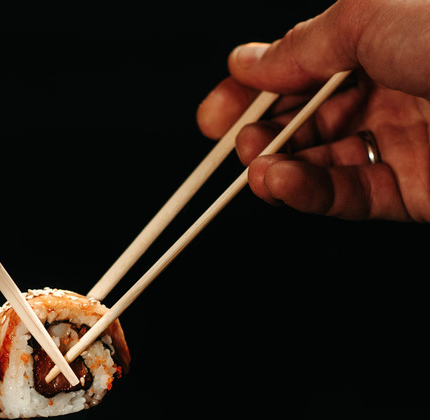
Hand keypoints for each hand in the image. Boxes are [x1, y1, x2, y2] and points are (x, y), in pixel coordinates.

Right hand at [197, 0, 429, 221]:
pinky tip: (282, 184)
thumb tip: (247, 63)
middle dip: (261, 134)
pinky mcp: (417, 190)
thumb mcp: (366, 18)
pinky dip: (309, 195)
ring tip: (257, 169)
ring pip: (322, 165)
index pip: (298, 74)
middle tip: (239, 142)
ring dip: (278, 169)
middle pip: (304, 122)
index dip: (250, 95)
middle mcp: (391, 93)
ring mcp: (403, 143)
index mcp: (378, 45)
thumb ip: (301, 46)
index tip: (214, 116)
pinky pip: (350, 197)